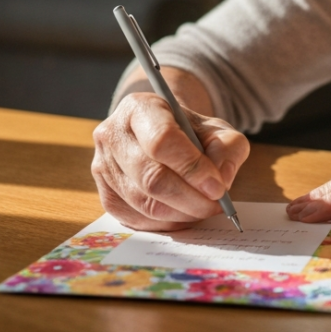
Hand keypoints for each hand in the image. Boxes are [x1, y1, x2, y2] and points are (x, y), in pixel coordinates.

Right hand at [92, 92, 249, 230]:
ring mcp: (103, 167)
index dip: (192, 168)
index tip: (217, 187)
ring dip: (182, 213)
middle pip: (151, 177)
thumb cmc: (189, 132)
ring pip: (145, 204)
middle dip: (191, 198)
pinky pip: (138, 220)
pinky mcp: (106, 196)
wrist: (162, 137)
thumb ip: (227, 148)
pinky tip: (184, 213)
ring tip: (204, 208)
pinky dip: (168, 223)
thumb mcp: (216, 129)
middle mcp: (113, 134)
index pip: (162, 140)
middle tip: (216, 205)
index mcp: (139, 108)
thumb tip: (221, 179)